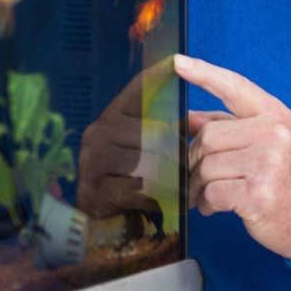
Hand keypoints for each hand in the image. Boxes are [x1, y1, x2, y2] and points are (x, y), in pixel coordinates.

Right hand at [76, 57, 174, 220]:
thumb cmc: (138, 185)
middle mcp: (97, 133)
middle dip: (173, 150)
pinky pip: (135, 187)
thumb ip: (172, 134)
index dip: (155, 77)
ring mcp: (91, 161)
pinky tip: (160, 202)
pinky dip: (153, 197)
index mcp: (113, 119)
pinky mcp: (92, 189)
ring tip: (178, 186)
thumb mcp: (155, 154)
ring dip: (167, 176)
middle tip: (190, 165)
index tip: (175, 62)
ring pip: (144, 160)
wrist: (108, 229)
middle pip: (148, 131)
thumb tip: (199, 120)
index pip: (136, 91)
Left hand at [176, 54, 290, 259]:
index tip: (177, 63)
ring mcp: (267, 163)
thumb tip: (188, 118)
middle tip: (199, 175)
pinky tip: (215, 206)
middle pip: (208, 136)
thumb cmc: (290, 179)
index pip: (235, 87)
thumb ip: (229, 127)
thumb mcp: (268, 144)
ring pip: (206, 166)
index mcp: (276, 115)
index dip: (204, 73)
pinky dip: (206, 203)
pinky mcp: (257, 193)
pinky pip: (212, 192)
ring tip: (208, 194)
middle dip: (196, 158)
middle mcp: (274, 134)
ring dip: (199, 185)